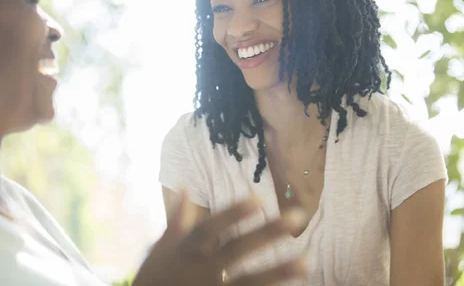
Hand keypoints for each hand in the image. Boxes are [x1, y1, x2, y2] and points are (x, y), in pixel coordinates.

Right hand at [132, 190, 307, 285]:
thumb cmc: (154, 282)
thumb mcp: (160, 252)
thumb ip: (176, 223)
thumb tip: (185, 187)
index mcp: (186, 253)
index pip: (210, 228)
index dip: (233, 214)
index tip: (257, 198)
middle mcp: (202, 272)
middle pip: (238, 250)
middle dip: (267, 234)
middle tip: (297, 216)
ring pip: (251, 281)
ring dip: (280, 272)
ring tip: (308, 261)